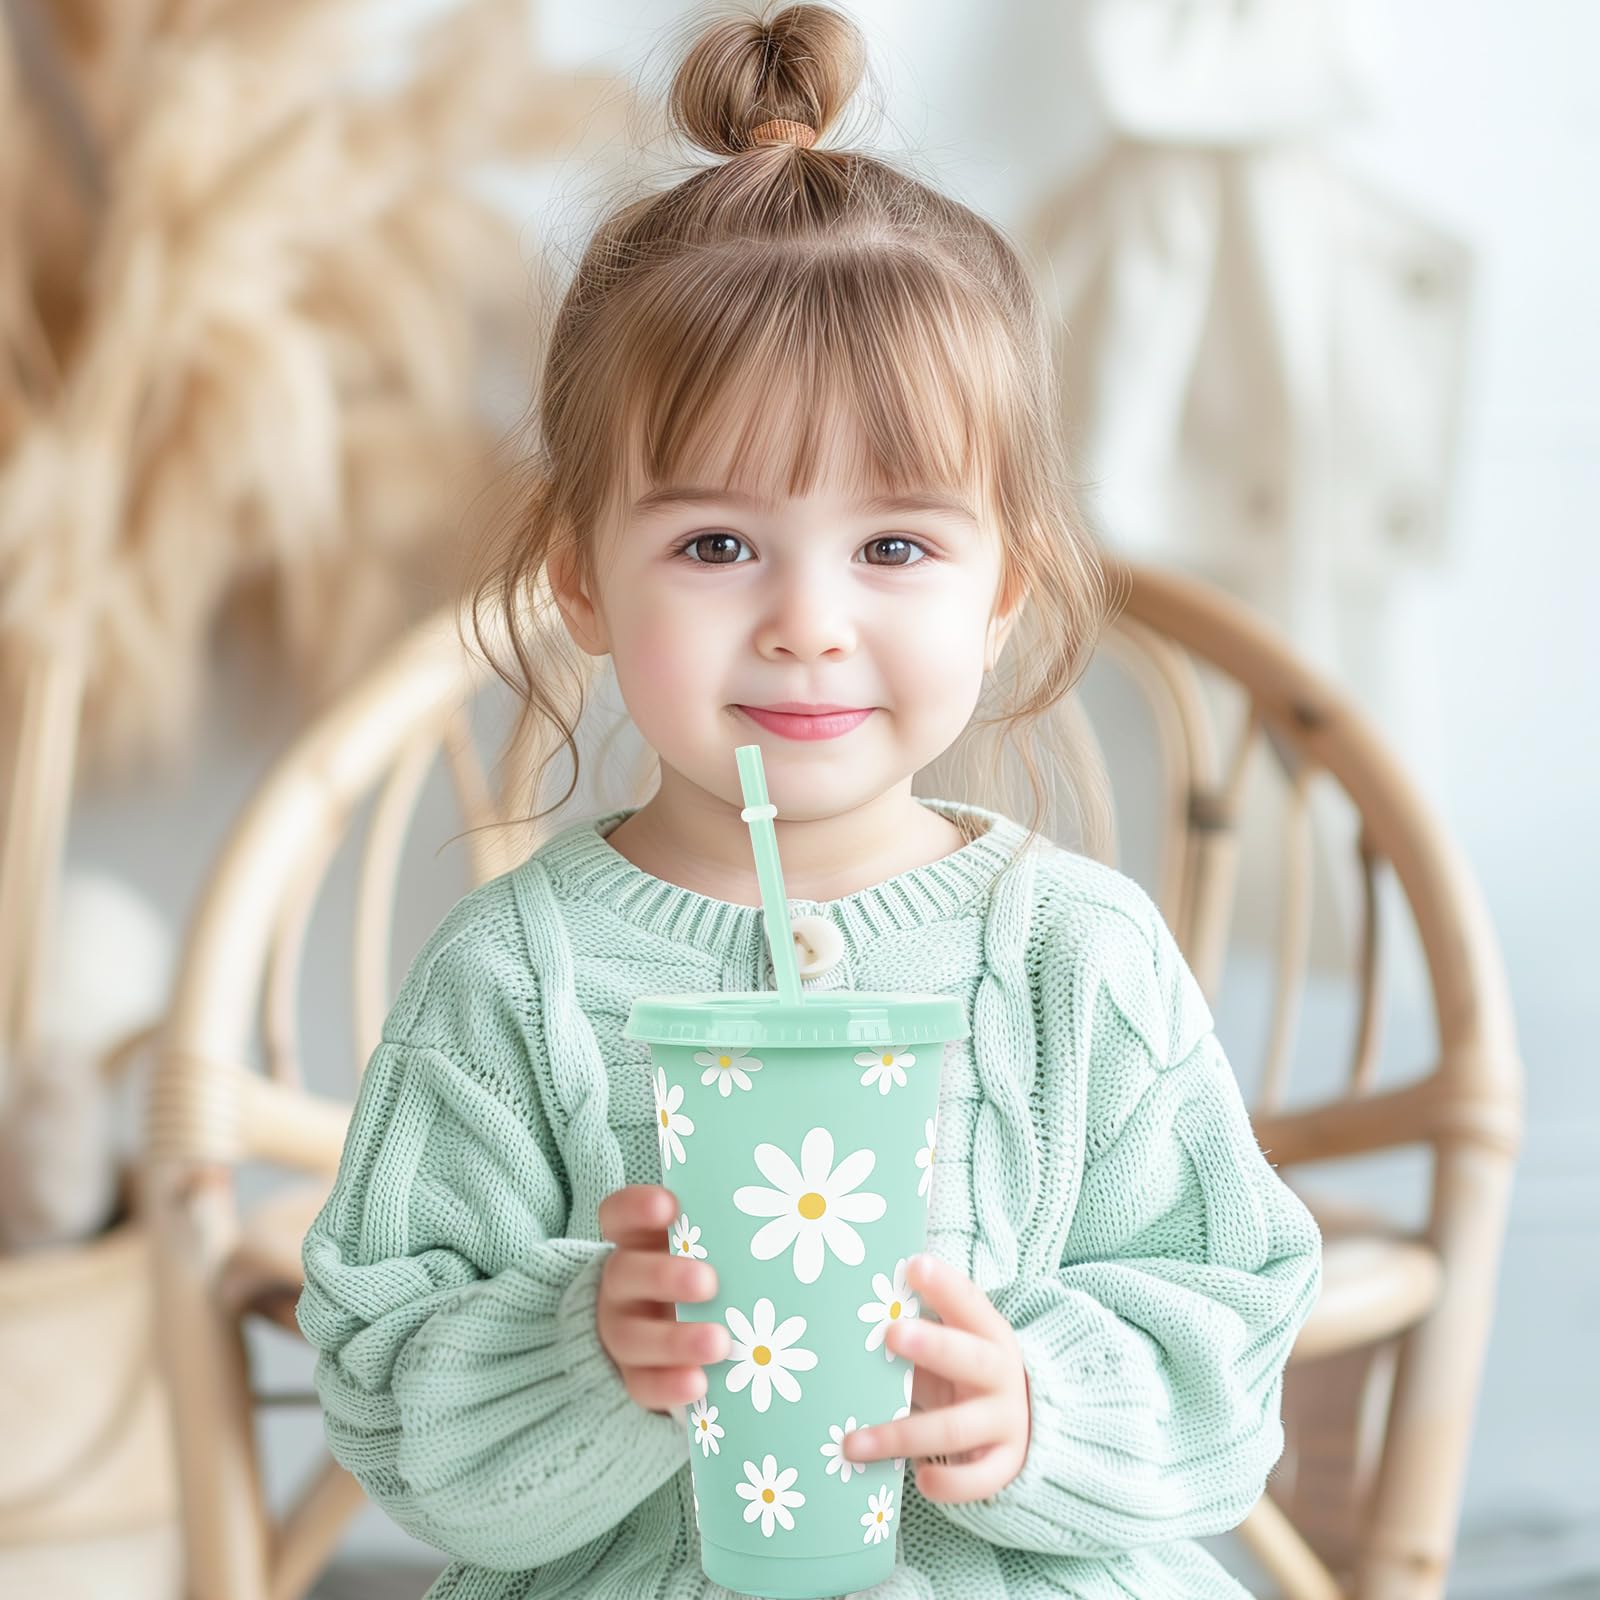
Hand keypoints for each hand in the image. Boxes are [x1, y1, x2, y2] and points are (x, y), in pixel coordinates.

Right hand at [597, 1184, 731, 1415]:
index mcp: (639, 1242)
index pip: (619, 1216)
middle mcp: (625, 1284)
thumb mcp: (717, 1248)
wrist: (685, 1340)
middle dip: (664, 1276)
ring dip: (674, 1340)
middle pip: (625, 1274)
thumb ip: (735, 1232)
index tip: (668, 1206)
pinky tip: (700, 1384)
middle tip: (709, 1282)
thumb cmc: (714, 1274)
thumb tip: (799, 1210)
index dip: (635, 1208)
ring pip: (632, 1336)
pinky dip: (670, 1385)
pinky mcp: (636, 1377)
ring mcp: (624, 1332)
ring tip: (719, 1342)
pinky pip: (643, 1385)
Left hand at [843, 1252, 1031, 1502]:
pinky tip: (920, 1481)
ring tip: (853, 1442)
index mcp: (988, 1333)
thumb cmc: (963, 1371)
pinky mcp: (1003, 1465)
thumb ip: (913, 1330)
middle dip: (933, 1346)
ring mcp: (1005, 1422)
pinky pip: (979, 1479)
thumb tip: (843, 1310)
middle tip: (891, 1333)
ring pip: (956, 1427)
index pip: (969, 1302)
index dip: (944, 1285)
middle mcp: (1001, 1374)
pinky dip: (950, 1484)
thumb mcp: (951, 1344)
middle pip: (970, 1358)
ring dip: (902, 1435)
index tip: (913, 1265)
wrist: (1023, 1422)